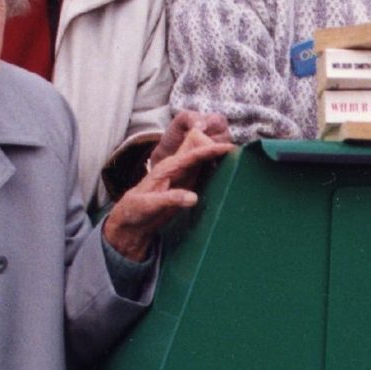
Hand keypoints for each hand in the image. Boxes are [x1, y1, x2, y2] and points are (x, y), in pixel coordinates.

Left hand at [102, 120, 234, 262]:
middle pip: (200, 153)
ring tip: (239, 159)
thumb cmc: (135, 211)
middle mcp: (176, 168)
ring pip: (203, 162)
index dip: (211, 150)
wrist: (130, 221)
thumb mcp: (149, 206)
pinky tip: (227, 172)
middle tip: (240, 151)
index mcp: (166, 168)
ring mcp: (182, 176)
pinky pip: (203, 174)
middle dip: (218, 148)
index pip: (192, 155)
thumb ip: (171, 199)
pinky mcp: (186, 186)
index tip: (228, 148)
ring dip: (219, 159)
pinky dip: (215, 171)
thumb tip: (194, 197)